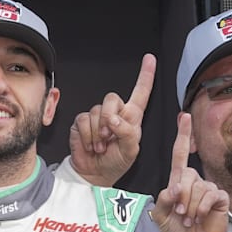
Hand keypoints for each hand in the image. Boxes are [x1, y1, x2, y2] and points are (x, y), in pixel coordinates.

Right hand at [69, 53, 155, 185]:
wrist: (95, 173)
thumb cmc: (116, 162)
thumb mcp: (130, 151)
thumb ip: (127, 132)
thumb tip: (113, 119)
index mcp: (132, 117)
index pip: (141, 92)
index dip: (146, 75)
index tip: (150, 59)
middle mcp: (115, 113)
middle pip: (112, 98)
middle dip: (108, 117)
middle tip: (108, 136)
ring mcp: (97, 117)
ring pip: (96, 111)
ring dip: (97, 134)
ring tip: (100, 146)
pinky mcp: (82, 123)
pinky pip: (83, 121)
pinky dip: (87, 136)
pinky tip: (91, 145)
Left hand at [149, 112, 228, 231]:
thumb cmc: (174, 231)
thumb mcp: (159, 216)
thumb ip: (163, 199)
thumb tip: (175, 187)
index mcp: (178, 181)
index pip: (180, 154)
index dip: (183, 136)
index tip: (184, 117)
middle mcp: (194, 182)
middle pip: (187, 175)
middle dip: (181, 197)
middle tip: (180, 214)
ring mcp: (208, 189)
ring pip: (199, 187)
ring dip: (191, 206)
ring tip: (189, 219)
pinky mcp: (220, 199)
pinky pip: (211, 195)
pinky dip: (202, 208)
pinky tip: (199, 217)